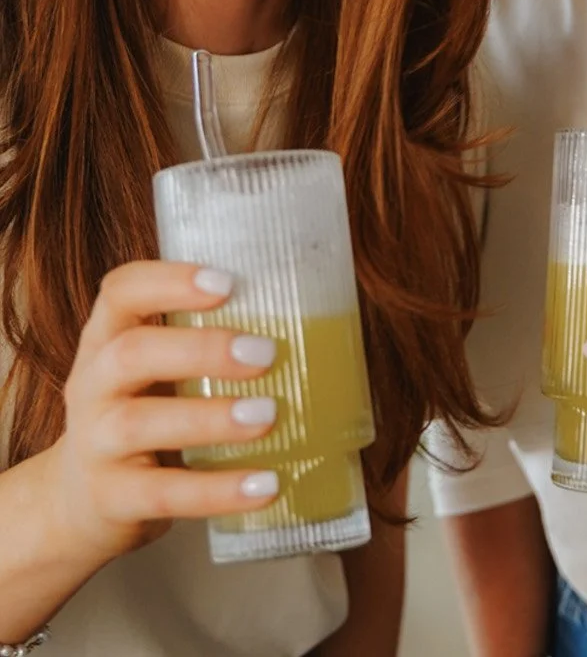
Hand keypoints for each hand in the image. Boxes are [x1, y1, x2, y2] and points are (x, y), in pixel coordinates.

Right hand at [46, 260, 279, 567]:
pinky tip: (266, 484)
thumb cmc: (140, 412)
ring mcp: (95, 443)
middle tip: (266, 353)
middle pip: (132, 353)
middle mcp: (92, 384)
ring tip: (269, 414)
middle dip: (202, 349)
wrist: (78, 503)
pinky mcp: (111, 498)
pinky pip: (164, 494)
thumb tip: (308, 321)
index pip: (121, 291)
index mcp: (106, 338)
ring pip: (142, 423)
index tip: (227, 282)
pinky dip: (217, 490)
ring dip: (211, 418)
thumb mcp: (152, 370)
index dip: (169, 281)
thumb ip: (200, 342)